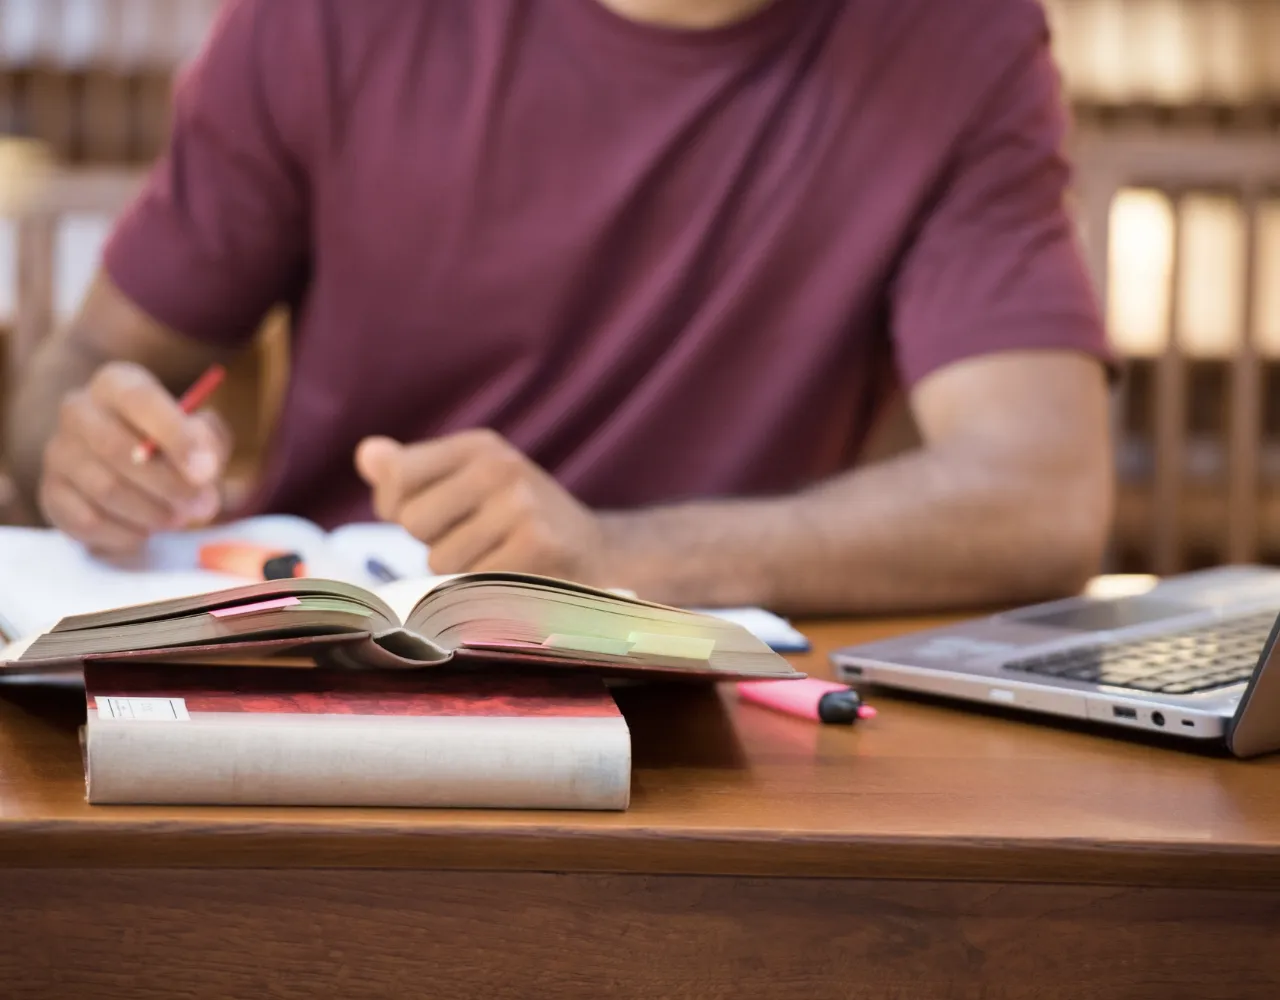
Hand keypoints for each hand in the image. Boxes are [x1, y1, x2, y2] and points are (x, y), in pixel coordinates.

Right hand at [38, 361, 230, 554]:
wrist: (127, 462)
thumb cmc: (174, 443)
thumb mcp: (201, 431)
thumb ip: (209, 441)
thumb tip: (203, 468)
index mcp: (117, 383)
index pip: (140, 400)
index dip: (175, 436)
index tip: (206, 472)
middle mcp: (78, 411)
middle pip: (116, 448)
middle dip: (168, 484)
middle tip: (202, 506)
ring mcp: (59, 453)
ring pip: (104, 489)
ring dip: (151, 512)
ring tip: (179, 518)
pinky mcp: (51, 494)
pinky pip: (87, 521)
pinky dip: (125, 534)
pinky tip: (146, 531)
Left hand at [355, 429, 611, 582]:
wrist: (597, 555)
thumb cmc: (517, 521)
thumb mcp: (469, 482)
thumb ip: (411, 472)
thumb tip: (367, 455)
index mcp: (479, 446)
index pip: (396, 479)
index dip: (399, 509)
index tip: (433, 517)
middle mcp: (500, 466)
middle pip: (412, 521)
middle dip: (433, 542)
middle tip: (475, 542)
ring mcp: (521, 505)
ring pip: (439, 559)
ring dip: (459, 572)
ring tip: (496, 560)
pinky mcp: (537, 545)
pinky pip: (471, 582)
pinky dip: (483, 591)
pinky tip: (512, 578)